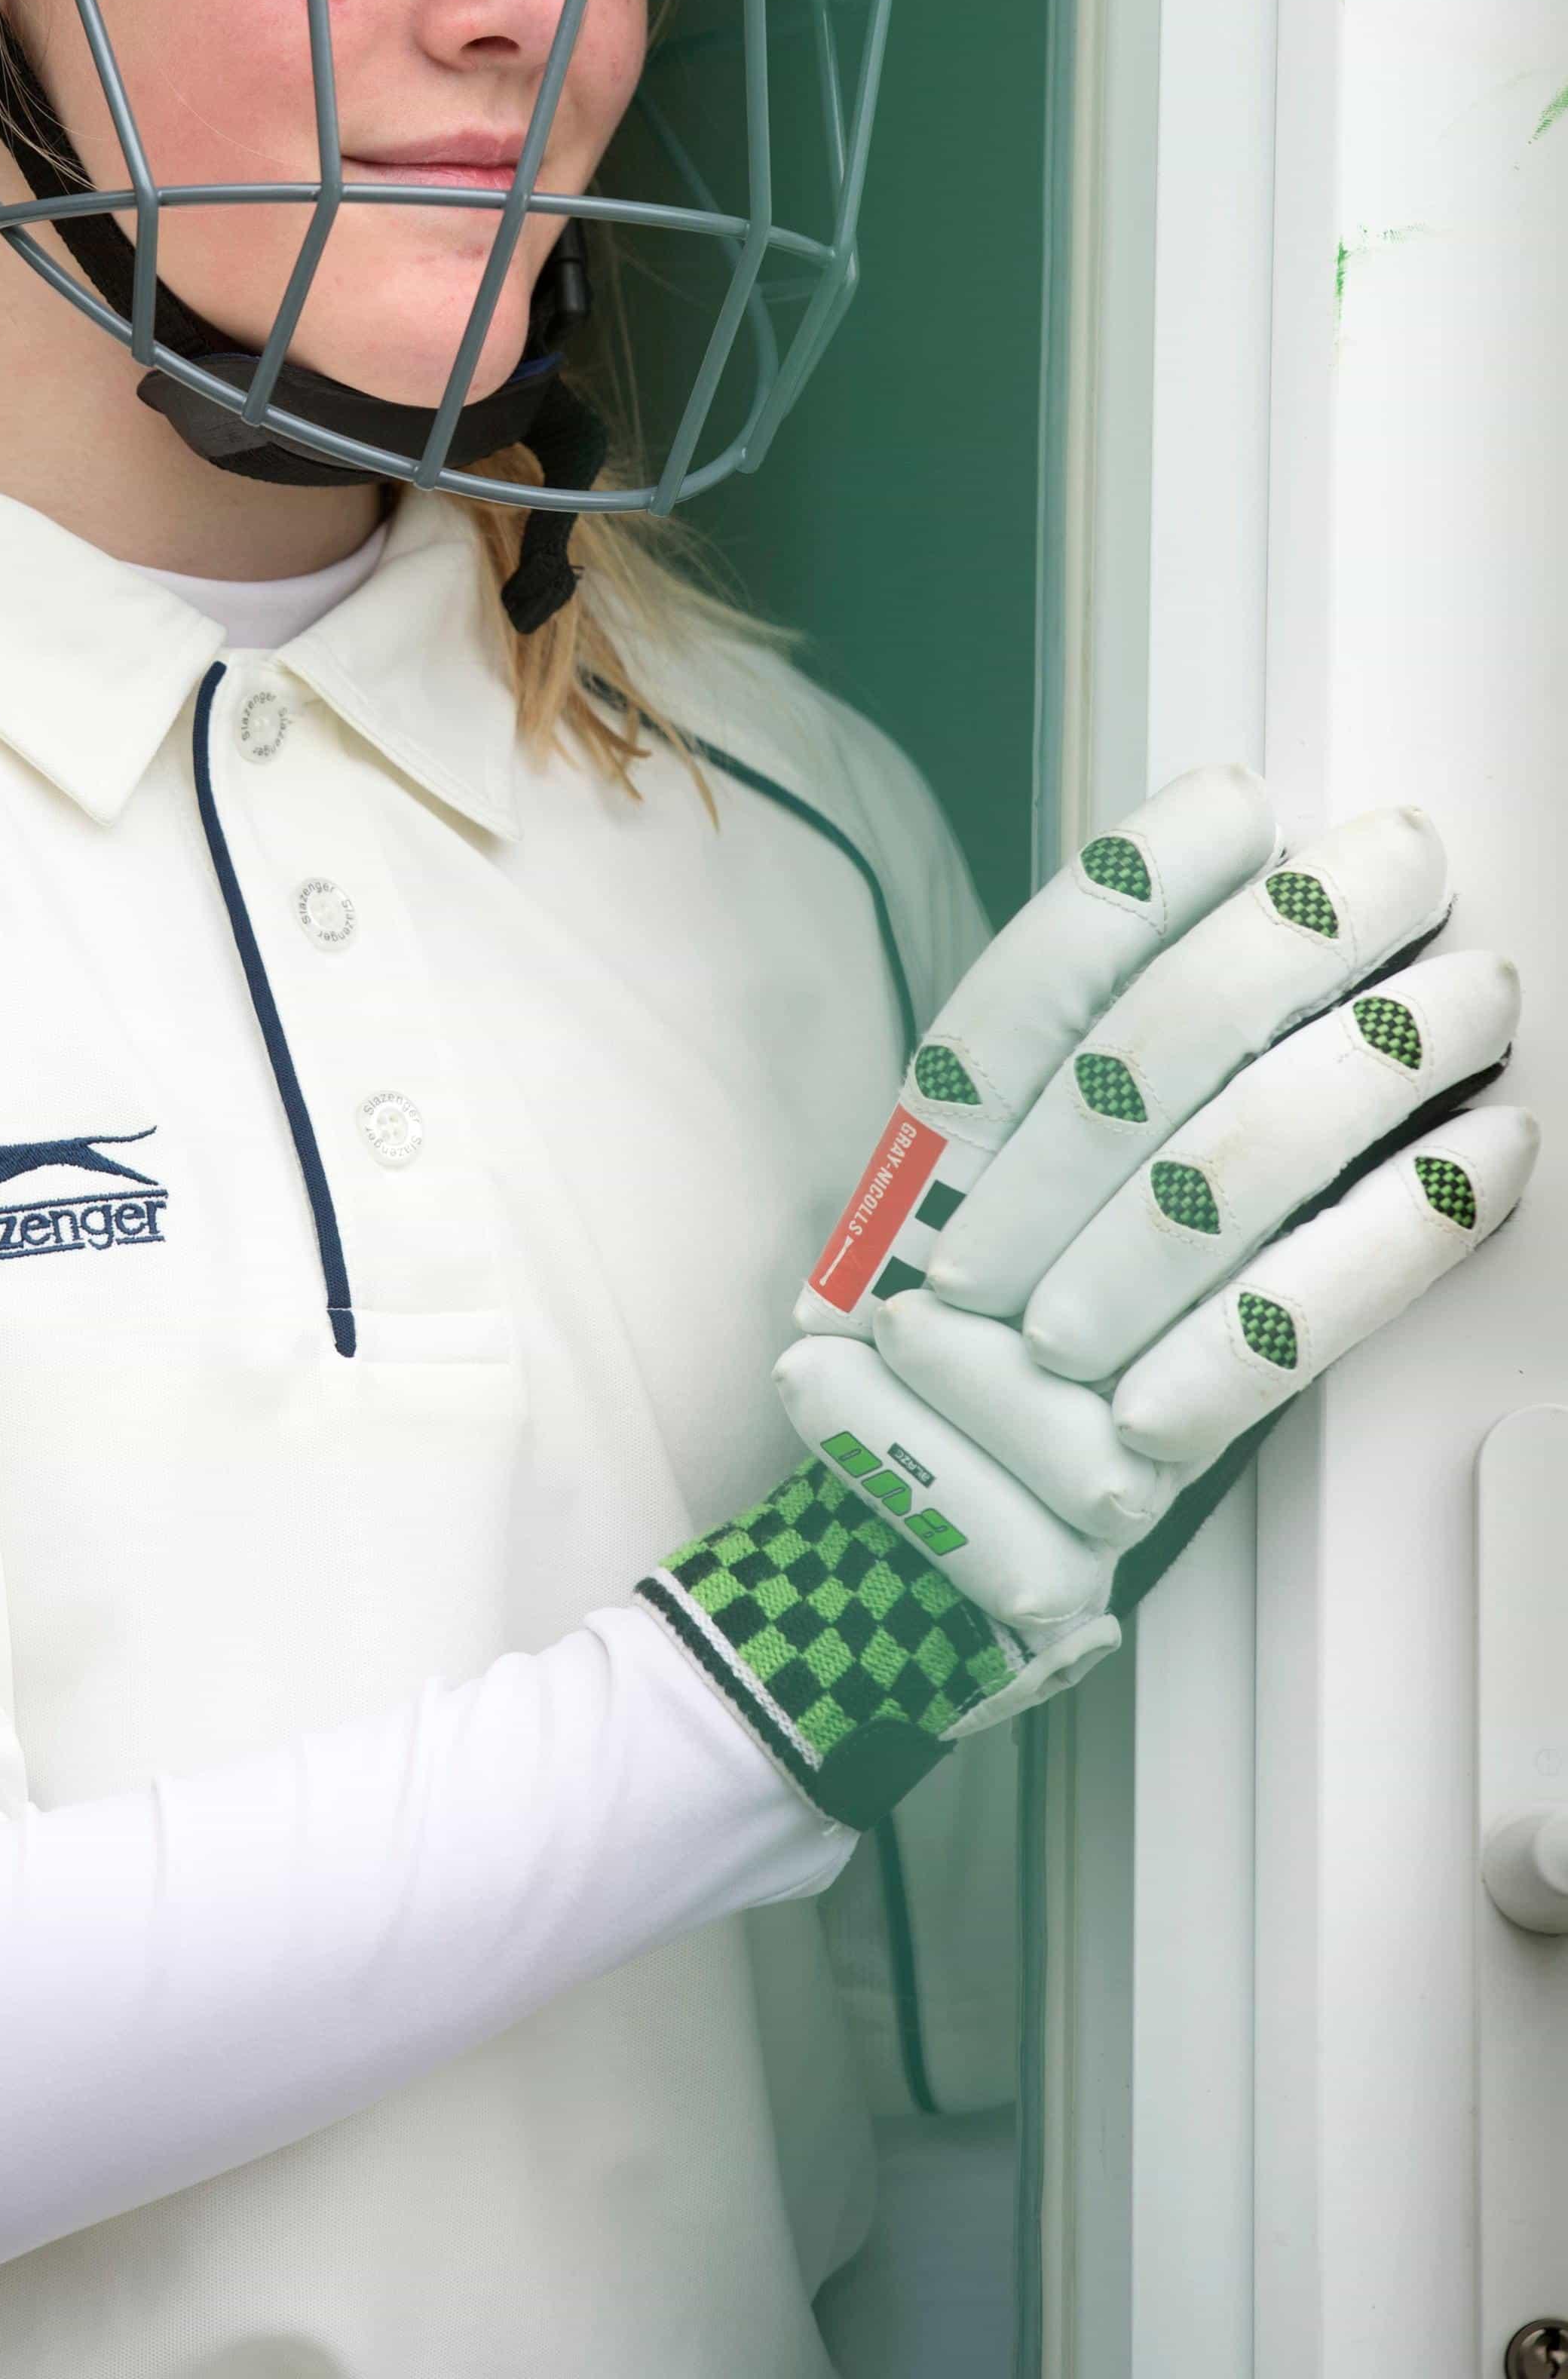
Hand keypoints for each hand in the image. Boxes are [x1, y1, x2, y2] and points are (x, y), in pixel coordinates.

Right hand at [636, 772, 1534, 1827]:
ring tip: (1484, 991)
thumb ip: (1064, 1101)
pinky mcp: (1144, 1465)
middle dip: (1297, 942)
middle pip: (1149, 1060)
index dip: (1135, 891)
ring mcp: (1053, 1359)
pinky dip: (1401, 1232)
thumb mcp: (968, 1212)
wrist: (903, 1586)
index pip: (1028, 997)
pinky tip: (1489, 1155)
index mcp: (924, 1173)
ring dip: (1381, 1067)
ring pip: (1234, 1173)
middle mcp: (973, 1247)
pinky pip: (1294, 1325)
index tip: (1241, 807)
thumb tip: (1222, 940)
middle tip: (1409, 861)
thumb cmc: (967, 1374)